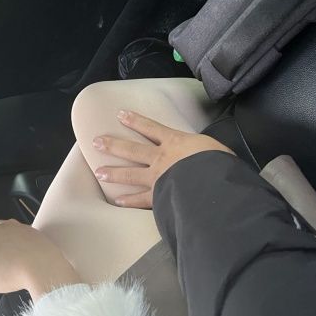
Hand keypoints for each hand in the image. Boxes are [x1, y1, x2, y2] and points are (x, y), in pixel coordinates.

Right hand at [0, 219, 80, 300]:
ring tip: (7, 261)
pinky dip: (20, 247)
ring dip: (4, 244)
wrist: (45, 269)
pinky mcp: (35, 233)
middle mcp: (6, 226)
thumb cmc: (16, 273)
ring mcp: (22, 228)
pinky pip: (22, 237)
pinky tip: (21, 259)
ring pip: (7, 233)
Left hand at [93, 110, 233, 208]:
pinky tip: (117, 201)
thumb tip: (209, 152)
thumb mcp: (214, 148)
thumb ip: (205, 149)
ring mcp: (157, 178)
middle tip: (96, 142)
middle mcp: (161, 158)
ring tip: (99, 171)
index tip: (120, 114)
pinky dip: (128, 201)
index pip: (151, 128)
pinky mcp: (159, 196)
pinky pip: (140, 199)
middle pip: (132, 150)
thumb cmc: (218, 162)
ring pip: (130, 174)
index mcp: (176, 142)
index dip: (135, 121)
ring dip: (113, 172)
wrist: (214, 183)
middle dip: (113, 145)